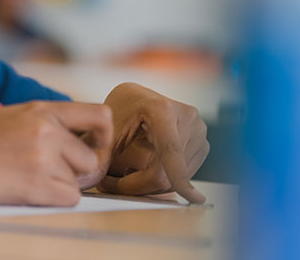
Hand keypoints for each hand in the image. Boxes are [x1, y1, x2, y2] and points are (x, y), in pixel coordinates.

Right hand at [0, 101, 112, 205]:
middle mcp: (47, 129)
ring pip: (80, 181)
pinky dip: (52, 200)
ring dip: (60, 186)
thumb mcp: (10, 118)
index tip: (96, 147)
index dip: (104, 136)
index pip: (99, 115)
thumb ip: (45, 122)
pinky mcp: (38, 184)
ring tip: (26, 179)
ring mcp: (43, 156)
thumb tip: (80, 139)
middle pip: (92, 157)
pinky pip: (69, 199)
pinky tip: (25, 191)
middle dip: (78, 170)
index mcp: (41, 109)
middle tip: (49, 173)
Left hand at [99, 83, 208, 203]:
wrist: (134, 99)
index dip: (177, 179)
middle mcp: (187, 117)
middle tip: (111, 184)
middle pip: (170, 171)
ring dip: (150, 184)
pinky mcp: (202, 143)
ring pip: (178, 178)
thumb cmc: (118, 112)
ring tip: (128, 170)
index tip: (194, 200)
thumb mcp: (105, 132)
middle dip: (140, 186)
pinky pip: (184, 175)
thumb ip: (100, 157)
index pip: (170, 153)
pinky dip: (164, 179)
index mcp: (162, 109)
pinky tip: (147, 167)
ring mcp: (198, 130)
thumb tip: (97, 182)